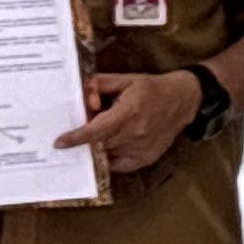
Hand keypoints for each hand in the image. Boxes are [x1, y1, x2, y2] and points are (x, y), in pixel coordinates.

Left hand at [58, 69, 204, 176]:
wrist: (183, 100)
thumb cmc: (151, 88)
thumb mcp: (125, 79)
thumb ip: (99, 84)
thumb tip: (82, 96)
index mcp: (130, 111)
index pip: (97, 130)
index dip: (76, 138)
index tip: (60, 143)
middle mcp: (136, 133)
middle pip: (99, 144)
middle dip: (86, 139)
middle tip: (82, 131)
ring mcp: (142, 149)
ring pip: (107, 154)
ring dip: (99, 147)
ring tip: (102, 135)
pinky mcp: (146, 159)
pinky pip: (118, 164)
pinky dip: (110, 156)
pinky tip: (113, 144)